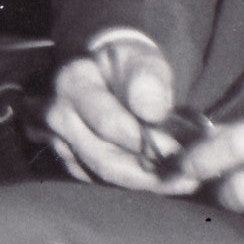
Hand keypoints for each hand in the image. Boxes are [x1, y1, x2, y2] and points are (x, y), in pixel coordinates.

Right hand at [44, 35, 195, 192]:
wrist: (108, 75)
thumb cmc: (129, 67)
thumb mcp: (143, 60)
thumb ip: (148, 79)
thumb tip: (151, 111)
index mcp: (73, 82)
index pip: (108, 124)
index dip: (146, 142)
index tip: (180, 150)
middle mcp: (57, 114)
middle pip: (103, 159)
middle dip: (148, 172)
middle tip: (186, 176)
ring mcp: (58, 140)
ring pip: (103, 176)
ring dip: (145, 182)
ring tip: (182, 180)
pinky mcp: (69, 160)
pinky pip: (102, 182)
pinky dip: (134, 183)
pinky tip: (162, 177)